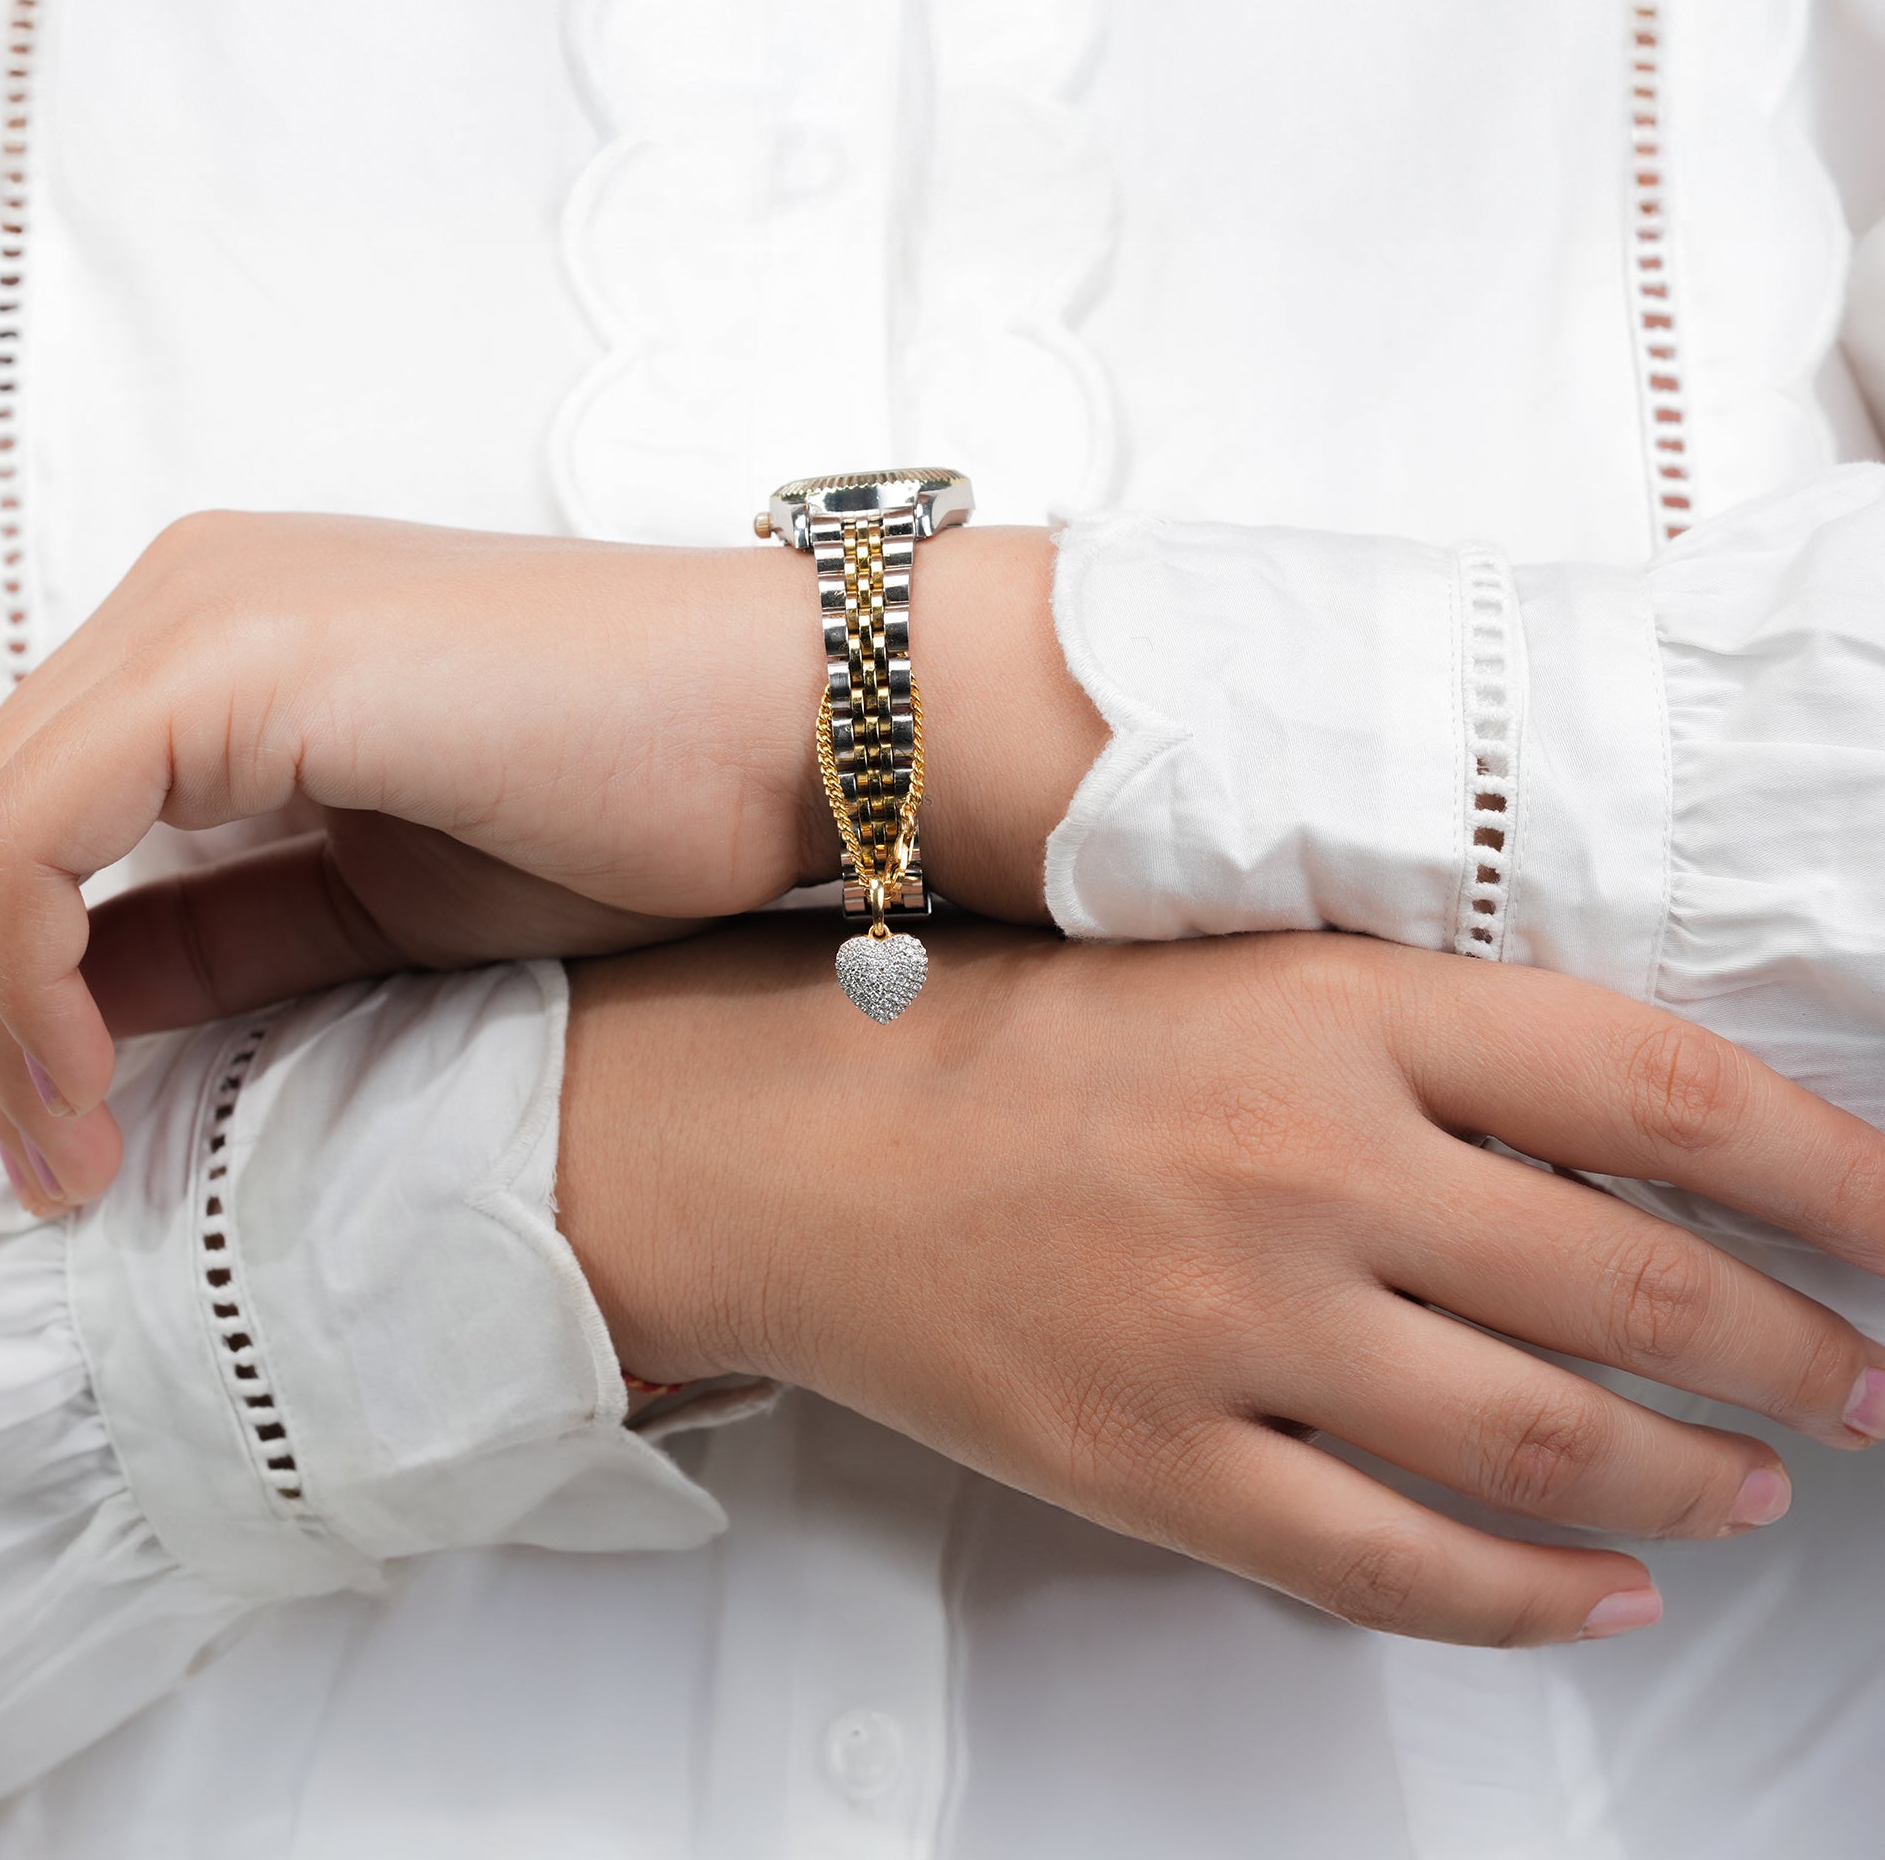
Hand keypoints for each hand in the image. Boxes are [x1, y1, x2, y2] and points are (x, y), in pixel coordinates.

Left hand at [0, 511, 1095, 1207]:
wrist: (794, 729)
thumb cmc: (638, 805)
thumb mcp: (388, 902)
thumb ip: (225, 933)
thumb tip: (81, 1008)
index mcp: (236, 631)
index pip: (51, 811)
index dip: (11, 979)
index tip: (45, 1118)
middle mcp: (197, 591)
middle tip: (42, 1162)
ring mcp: (211, 610)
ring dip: (3, 1012)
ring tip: (64, 1156)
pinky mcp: (238, 658)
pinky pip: (39, 832)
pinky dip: (28, 974)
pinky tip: (87, 1084)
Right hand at [555, 920, 1884, 1647]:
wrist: (795, 1137)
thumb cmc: (1003, 1037)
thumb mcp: (1229, 971)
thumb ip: (1419, 1038)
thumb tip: (1626, 1135)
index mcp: (1332, 1011)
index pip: (1657, 1088)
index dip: (1833, 1171)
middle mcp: (1301, 1167)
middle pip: (1633, 1285)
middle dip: (1792, 1351)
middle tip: (1861, 1387)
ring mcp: (1230, 1330)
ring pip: (1544, 1447)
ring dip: (1691, 1483)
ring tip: (1752, 1492)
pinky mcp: (1156, 1463)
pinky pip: (1394, 1568)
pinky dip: (1530, 1602)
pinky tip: (1599, 1598)